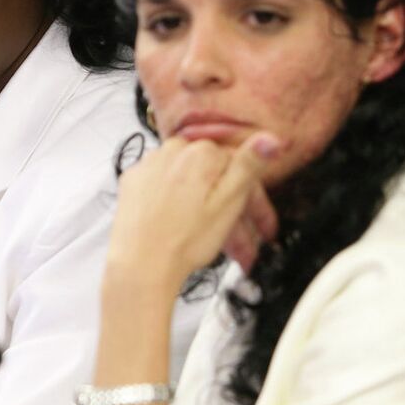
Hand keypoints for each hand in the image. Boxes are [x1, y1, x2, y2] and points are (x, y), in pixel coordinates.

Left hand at [108, 134, 281, 296]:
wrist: (140, 266)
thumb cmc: (184, 242)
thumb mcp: (229, 203)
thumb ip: (248, 166)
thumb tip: (270, 138)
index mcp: (201, 153)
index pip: (239, 168)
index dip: (255, 202)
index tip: (261, 225)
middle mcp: (172, 150)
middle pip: (213, 175)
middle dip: (231, 207)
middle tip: (242, 243)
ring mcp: (150, 165)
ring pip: (189, 182)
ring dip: (205, 206)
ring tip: (213, 240)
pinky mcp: (133, 181)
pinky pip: (165, 186)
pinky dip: (176, 202)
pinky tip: (183, 226)